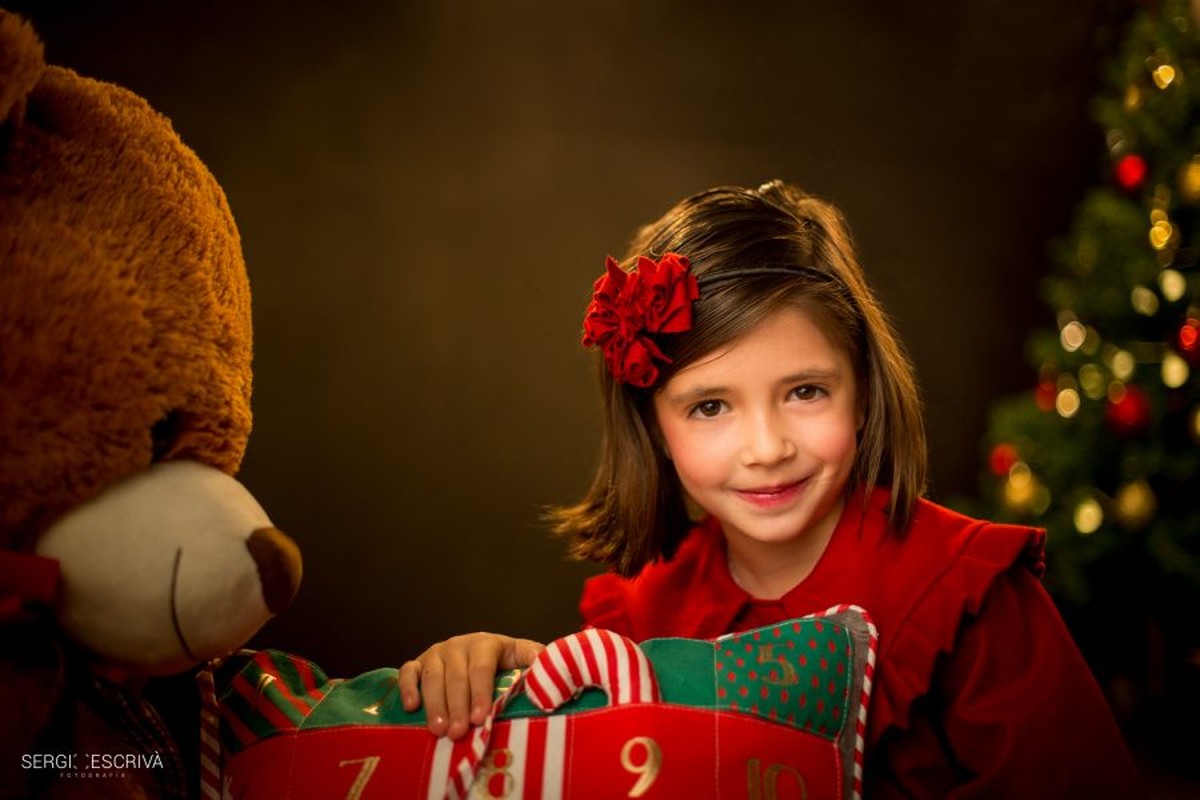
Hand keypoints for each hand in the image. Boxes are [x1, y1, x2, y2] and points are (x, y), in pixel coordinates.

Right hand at [398, 632, 543, 739]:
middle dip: (457, 706)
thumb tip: (552, 667)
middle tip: (458, 732)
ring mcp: (437, 653)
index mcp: (486, 643)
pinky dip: (407, 687)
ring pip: (432, 677)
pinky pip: (408, 671)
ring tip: (439, 730)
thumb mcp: (522, 656)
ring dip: (435, 704)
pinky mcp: (419, 662)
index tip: (481, 717)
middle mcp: (459, 645)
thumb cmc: (504, 662)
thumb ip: (536, 660)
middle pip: (456, 676)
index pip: (482, 667)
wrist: (479, 650)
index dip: (481, 692)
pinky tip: (411, 706)